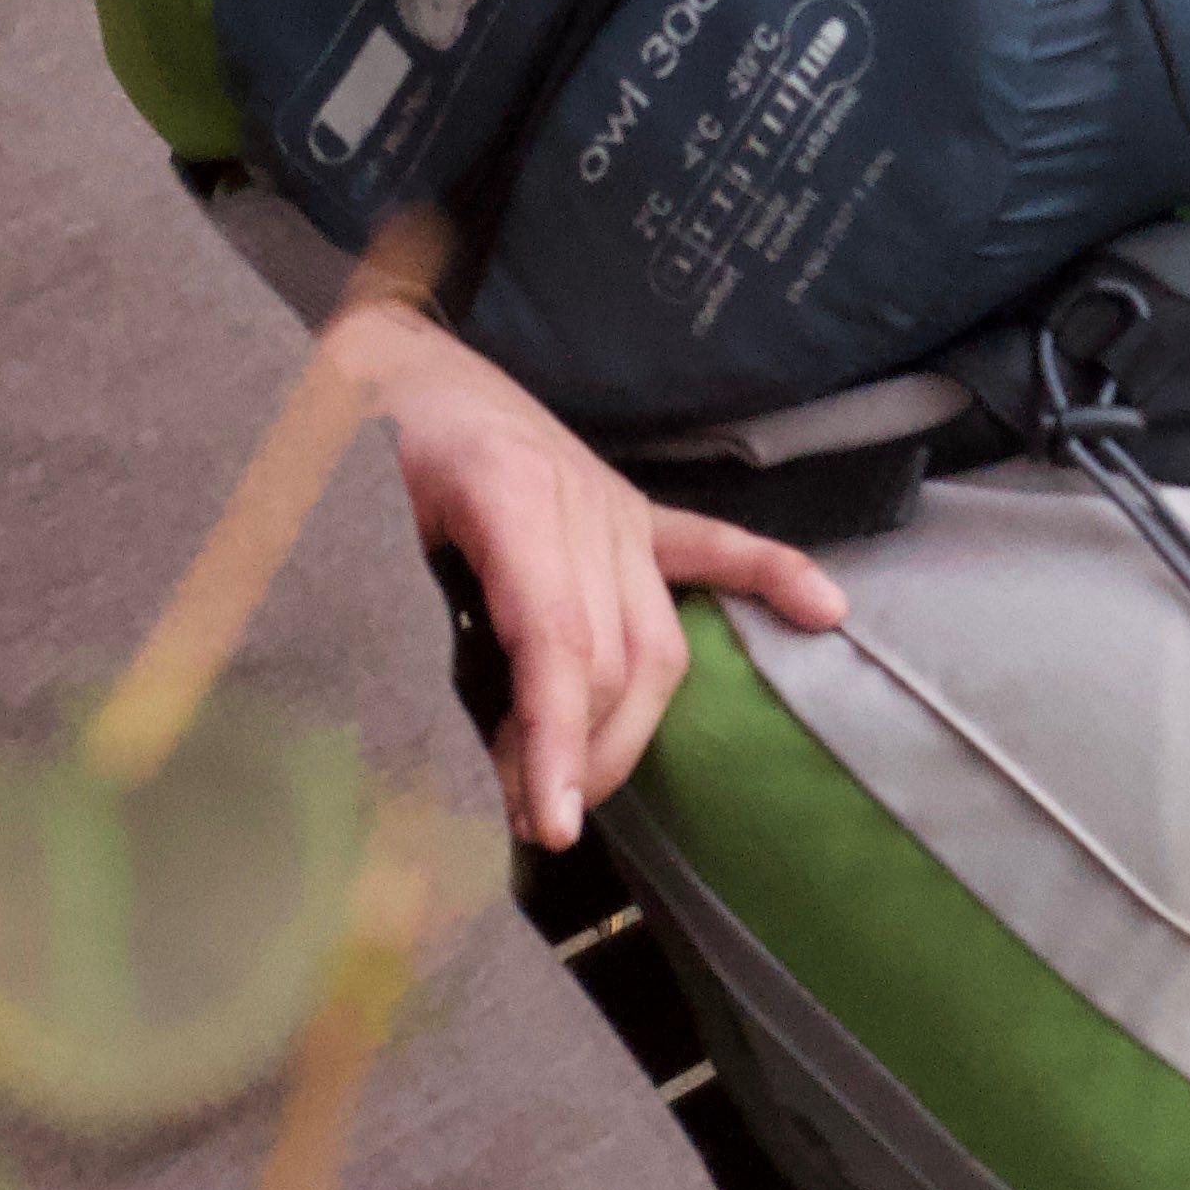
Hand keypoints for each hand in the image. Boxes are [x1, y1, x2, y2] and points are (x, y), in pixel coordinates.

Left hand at [321, 300, 846, 849]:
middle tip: (531, 817)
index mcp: (507, 500)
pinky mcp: (632, 511)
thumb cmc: (366, 446)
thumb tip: (435, 730)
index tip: (548, 822)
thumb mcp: (365, 526)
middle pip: (618, 659)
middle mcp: (579, 505)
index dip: (559, 742)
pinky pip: (711, 547)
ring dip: (630, 730)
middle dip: (585, 756)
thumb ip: (405, 614)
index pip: (556, 647)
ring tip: (579, 791)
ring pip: (660, 638)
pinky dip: (770, 577)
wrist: (403, 366)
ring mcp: (614, 508)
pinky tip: (825, 611)